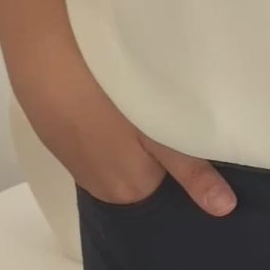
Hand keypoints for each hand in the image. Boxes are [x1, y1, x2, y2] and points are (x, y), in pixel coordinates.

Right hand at [13, 46, 236, 215]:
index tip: (203, 146)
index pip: (170, 194)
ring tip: (151, 110)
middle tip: (177, 121)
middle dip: (163, 155)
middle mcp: (101, 187)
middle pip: (144, 179)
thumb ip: (191, 171)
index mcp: (130, 192)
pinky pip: (97, 143)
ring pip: (121, 159)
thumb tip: (225, 209)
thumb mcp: (160, 134)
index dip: (190, 171)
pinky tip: (118, 104)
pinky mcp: (61, 137)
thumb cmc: (110, 100)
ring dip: (136, 140)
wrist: (45, 60)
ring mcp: (78, 163)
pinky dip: (111, 128)